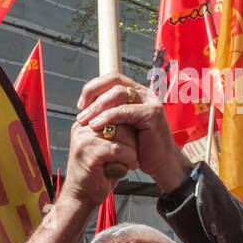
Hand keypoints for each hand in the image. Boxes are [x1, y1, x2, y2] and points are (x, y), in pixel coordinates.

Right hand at [59, 105, 138, 210]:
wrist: (81, 196)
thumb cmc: (98, 173)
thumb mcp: (108, 147)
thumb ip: (116, 131)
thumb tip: (135, 118)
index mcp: (87, 122)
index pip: (114, 110)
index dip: (129, 123)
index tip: (137, 137)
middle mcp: (83, 127)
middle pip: (119, 119)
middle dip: (132, 137)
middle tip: (134, 152)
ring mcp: (84, 138)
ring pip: (121, 133)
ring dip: (132, 149)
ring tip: (131, 161)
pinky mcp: (89, 151)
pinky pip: (118, 149)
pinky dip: (128, 158)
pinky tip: (128, 166)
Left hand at [76, 73, 189, 192]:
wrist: (161, 164)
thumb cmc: (141, 147)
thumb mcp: (122, 126)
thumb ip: (110, 113)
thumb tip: (85, 107)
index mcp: (137, 92)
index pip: (112, 78)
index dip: (93, 87)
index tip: (81, 105)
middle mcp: (145, 93)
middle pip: (114, 81)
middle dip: (92, 94)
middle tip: (80, 113)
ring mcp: (150, 102)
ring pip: (118, 94)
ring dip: (97, 107)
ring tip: (84, 121)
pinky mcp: (152, 114)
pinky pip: (124, 111)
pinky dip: (107, 117)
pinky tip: (96, 126)